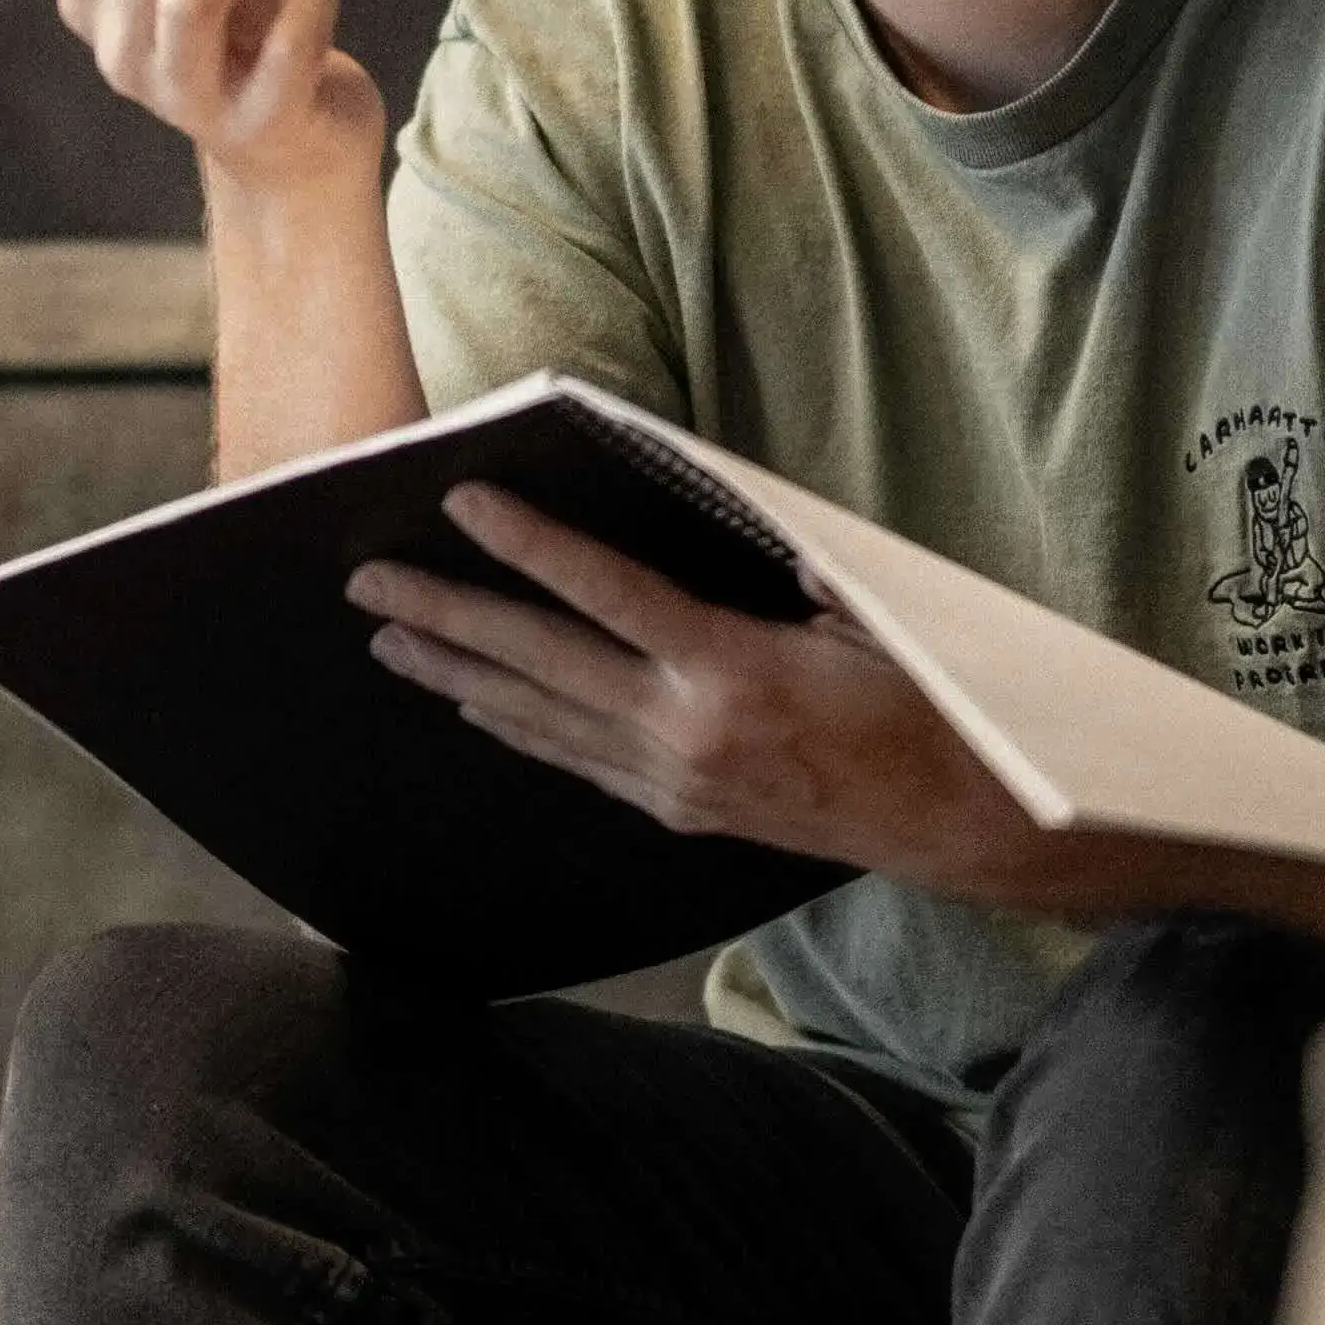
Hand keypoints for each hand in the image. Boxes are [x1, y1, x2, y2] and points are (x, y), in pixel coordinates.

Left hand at [343, 487, 1102, 909]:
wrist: (958, 824)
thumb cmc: (926, 705)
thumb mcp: (867, 617)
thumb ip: (788, 565)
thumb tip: (732, 509)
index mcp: (729, 669)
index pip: (603, 593)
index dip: (527, 544)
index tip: (460, 501)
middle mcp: (683, 729)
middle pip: (540, 661)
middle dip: (446, 617)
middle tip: (366, 585)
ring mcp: (672, 779)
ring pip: (541, 719)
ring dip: (459, 677)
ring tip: (388, 644)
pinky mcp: (677, 810)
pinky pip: (576, 761)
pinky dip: (518, 728)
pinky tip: (476, 706)